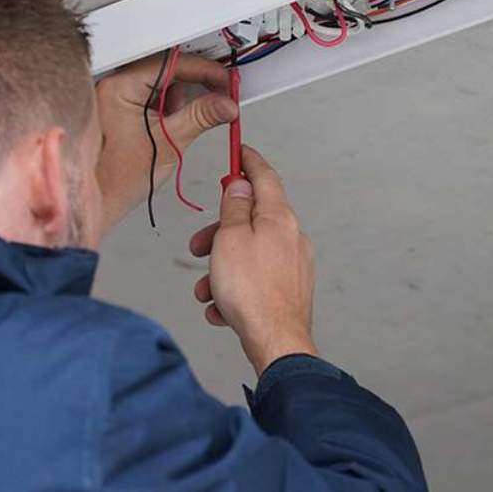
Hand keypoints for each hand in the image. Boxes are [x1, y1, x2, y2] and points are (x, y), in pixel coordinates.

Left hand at [96, 53, 237, 231]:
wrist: (96, 200)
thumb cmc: (117, 179)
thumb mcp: (168, 144)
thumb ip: (201, 117)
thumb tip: (225, 103)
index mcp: (119, 88)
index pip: (169, 64)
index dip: (203, 70)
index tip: (224, 79)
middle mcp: (114, 86)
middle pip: (165, 69)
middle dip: (194, 83)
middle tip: (219, 94)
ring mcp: (116, 97)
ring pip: (161, 83)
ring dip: (180, 97)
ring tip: (184, 123)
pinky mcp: (121, 108)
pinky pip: (151, 96)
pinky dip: (168, 107)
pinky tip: (171, 125)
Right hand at [189, 146, 317, 376]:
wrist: (276, 342)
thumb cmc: (251, 293)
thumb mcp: (230, 239)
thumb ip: (233, 207)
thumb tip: (239, 185)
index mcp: (280, 218)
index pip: (264, 176)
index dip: (248, 161)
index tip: (239, 151)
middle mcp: (292, 237)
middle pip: (252, 219)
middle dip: (219, 231)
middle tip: (198, 245)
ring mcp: (294, 265)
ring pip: (249, 253)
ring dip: (222, 267)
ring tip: (206, 290)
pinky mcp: (290, 289)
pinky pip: (256, 279)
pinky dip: (235, 288)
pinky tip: (222, 308)